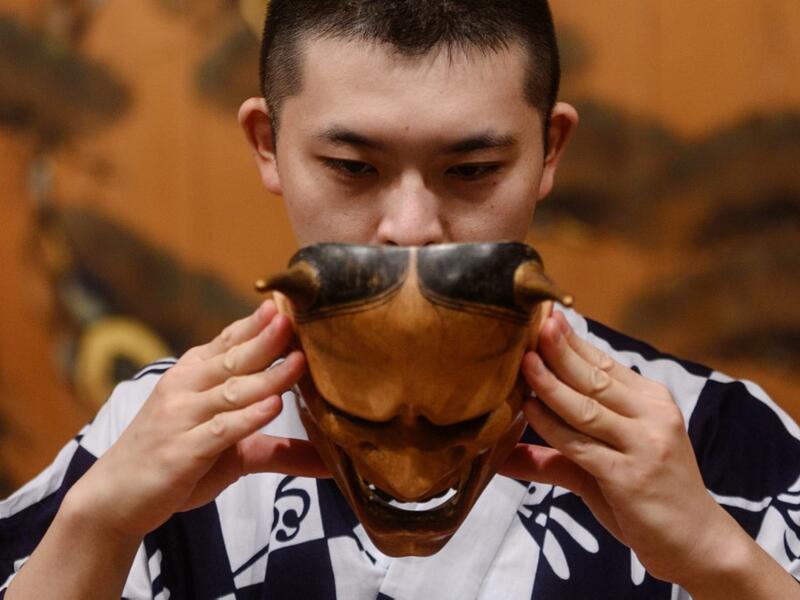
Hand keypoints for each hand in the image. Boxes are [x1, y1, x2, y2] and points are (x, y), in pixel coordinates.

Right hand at [66, 300, 328, 539]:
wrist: (115, 497)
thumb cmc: (175, 460)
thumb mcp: (229, 447)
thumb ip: (277, 447)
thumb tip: (329, 459)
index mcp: (194, 374)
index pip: (229, 341)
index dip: (257, 323)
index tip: (286, 303)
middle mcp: (186, 387)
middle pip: (235, 358)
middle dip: (267, 338)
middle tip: (296, 319)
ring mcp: (181, 418)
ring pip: (232, 391)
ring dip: (268, 376)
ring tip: (299, 361)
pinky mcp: (181, 451)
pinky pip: (219, 429)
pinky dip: (246, 418)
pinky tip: (273, 406)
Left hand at [501, 311, 740, 584]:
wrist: (696, 543)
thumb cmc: (646, 497)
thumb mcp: (603, 466)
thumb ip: (555, 454)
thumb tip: (502, 453)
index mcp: (651, 401)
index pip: (604, 363)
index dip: (572, 341)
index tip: (543, 317)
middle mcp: (651, 415)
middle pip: (595, 377)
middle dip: (560, 350)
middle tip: (533, 325)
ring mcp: (644, 444)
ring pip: (586, 406)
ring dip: (550, 383)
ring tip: (523, 362)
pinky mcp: (630, 475)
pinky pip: (582, 443)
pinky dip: (552, 425)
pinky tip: (529, 409)